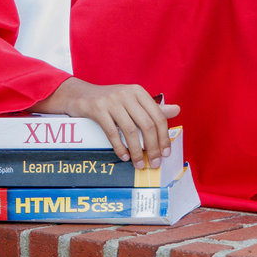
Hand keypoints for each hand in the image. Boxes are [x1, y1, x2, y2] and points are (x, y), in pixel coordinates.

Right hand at [32, 78, 180, 167]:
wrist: (80, 94)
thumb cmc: (110, 100)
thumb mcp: (132, 101)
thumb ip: (153, 108)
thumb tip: (177, 110)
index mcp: (138, 92)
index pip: (158, 116)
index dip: (164, 137)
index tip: (165, 153)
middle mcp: (127, 94)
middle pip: (147, 125)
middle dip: (152, 147)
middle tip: (154, 163)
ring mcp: (112, 101)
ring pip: (130, 131)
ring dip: (136, 151)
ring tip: (139, 164)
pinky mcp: (97, 109)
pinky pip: (112, 132)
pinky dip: (120, 147)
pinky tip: (123, 157)